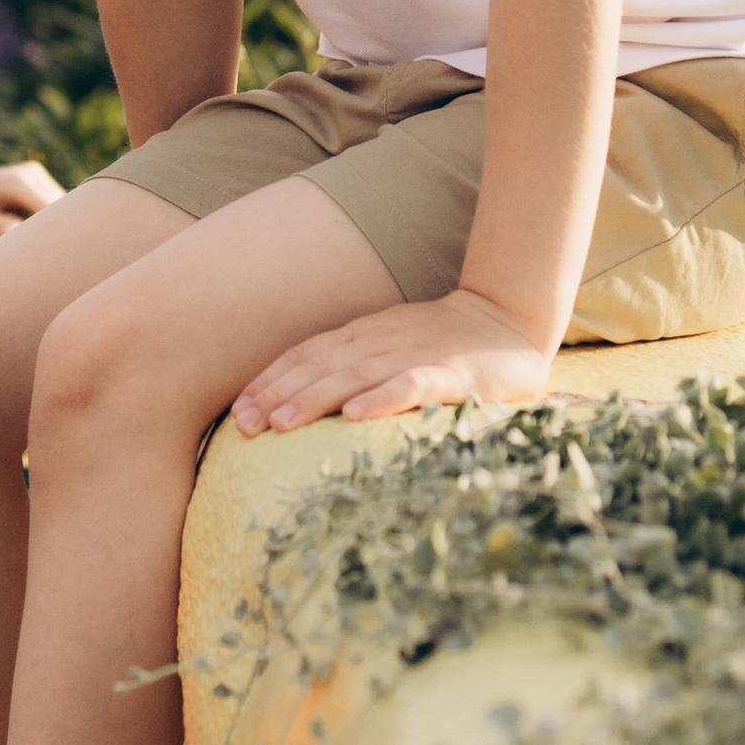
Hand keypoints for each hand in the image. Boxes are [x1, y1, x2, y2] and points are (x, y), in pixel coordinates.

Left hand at [0, 158, 60, 280]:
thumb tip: (18, 230)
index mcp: (16, 183)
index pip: (52, 210)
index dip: (58, 232)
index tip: (61, 254)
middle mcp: (30, 173)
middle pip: (60, 208)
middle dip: (57, 230)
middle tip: (51, 258)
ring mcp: (35, 173)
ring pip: (59, 207)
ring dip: (51, 225)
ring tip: (28, 243)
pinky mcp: (35, 177)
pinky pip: (51, 203)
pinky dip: (46, 219)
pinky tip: (24, 229)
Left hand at [230, 288, 557, 433]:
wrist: (508, 320)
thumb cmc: (439, 344)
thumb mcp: (386, 348)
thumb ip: (350, 368)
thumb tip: (296, 404)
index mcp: (361, 336)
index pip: (304, 356)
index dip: (268, 381)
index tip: (236, 412)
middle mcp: (379, 342)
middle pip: (319, 367)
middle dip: (276, 394)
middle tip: (242, 425)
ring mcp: (414, 354)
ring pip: (354, 375)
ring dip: (314, 398)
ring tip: (280, 423)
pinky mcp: (450, 373)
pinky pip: (411, 384)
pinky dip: (382, 397)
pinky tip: (356, 416)